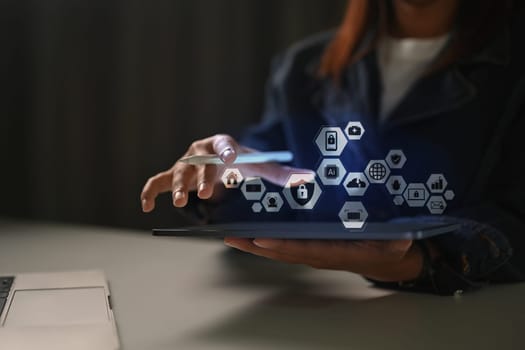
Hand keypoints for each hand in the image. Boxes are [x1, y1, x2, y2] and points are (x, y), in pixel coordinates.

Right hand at [141, 134, 308, 211]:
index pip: (223, 144)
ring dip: (176, 187)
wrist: (221, 160)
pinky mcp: (172, 176)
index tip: (230, 158)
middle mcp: (200, 150)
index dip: (225, 151)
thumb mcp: (260, 167)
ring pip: (176, 173)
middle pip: (198, 162)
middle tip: (207, 193)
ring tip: (179, 203)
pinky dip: (148, 193)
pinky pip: (156, 183)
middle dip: (202, 177)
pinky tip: (147, 208)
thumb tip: (308, 179)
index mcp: (222, 144)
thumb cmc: (241, 162)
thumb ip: (281, 173)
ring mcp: (184, 163)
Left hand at [224, 238, 424, 281]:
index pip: (304, 248)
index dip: (281, 244)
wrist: (388, 260)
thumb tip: (399, 235)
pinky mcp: (313, 248)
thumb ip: (394, 239)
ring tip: (232, 235)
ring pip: (280, 250)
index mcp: (336, 251)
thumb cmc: (390, 247)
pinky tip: (252, 234)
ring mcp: (314, 253)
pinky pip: (286, 247)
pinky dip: (267, 241)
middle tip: (231, 237)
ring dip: (255, 244)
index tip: (260, 238)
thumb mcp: (396, 241)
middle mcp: (319, 255)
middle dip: (255, 245)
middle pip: (282, 251)